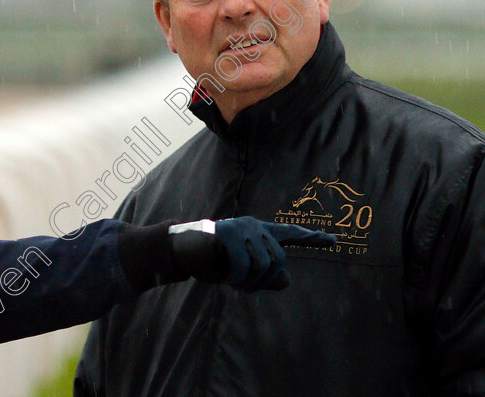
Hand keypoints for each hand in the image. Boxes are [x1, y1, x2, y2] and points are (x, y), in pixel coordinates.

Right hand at [169, 216, 335, 291]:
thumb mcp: (242, 273)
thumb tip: (285, 280)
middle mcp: (254, 226)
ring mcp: (241, 227)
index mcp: (258, 233)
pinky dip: (237, 279)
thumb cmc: (212, 261)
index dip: (311, 239)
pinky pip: (244, 264)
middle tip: (245, 288)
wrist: (181, 250)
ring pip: (263, 264)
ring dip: (249, 282)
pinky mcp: (227, 233)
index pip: (290, 234)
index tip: (333, 240)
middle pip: (278, 259)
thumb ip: (265, 276)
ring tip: (234, 283)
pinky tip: (227, 281)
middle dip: (265, 281)